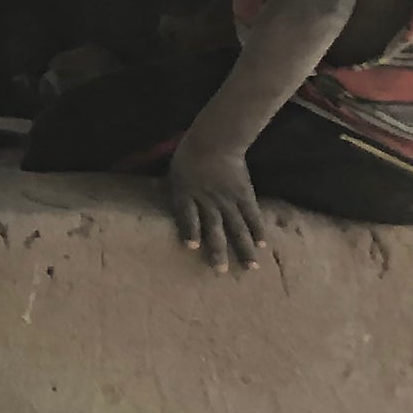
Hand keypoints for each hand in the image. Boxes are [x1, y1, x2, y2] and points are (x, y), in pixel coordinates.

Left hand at [167, 140, 266, 272]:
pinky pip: (252, 216)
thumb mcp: (173, 174)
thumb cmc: (188, 157)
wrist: (215, 141)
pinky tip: (262, 244)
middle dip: (218, 251)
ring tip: (250, 266)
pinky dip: (257, 230)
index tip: (193, 247)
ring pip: (237, 227)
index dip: (190, 231)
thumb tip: (151, 194)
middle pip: (214, 228)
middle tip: (221, 270)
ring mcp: (228, 199)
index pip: (188, 216)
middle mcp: (207, 200)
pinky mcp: (244, 195)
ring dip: (244, 248)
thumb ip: (169, 190)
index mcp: (186, 194)